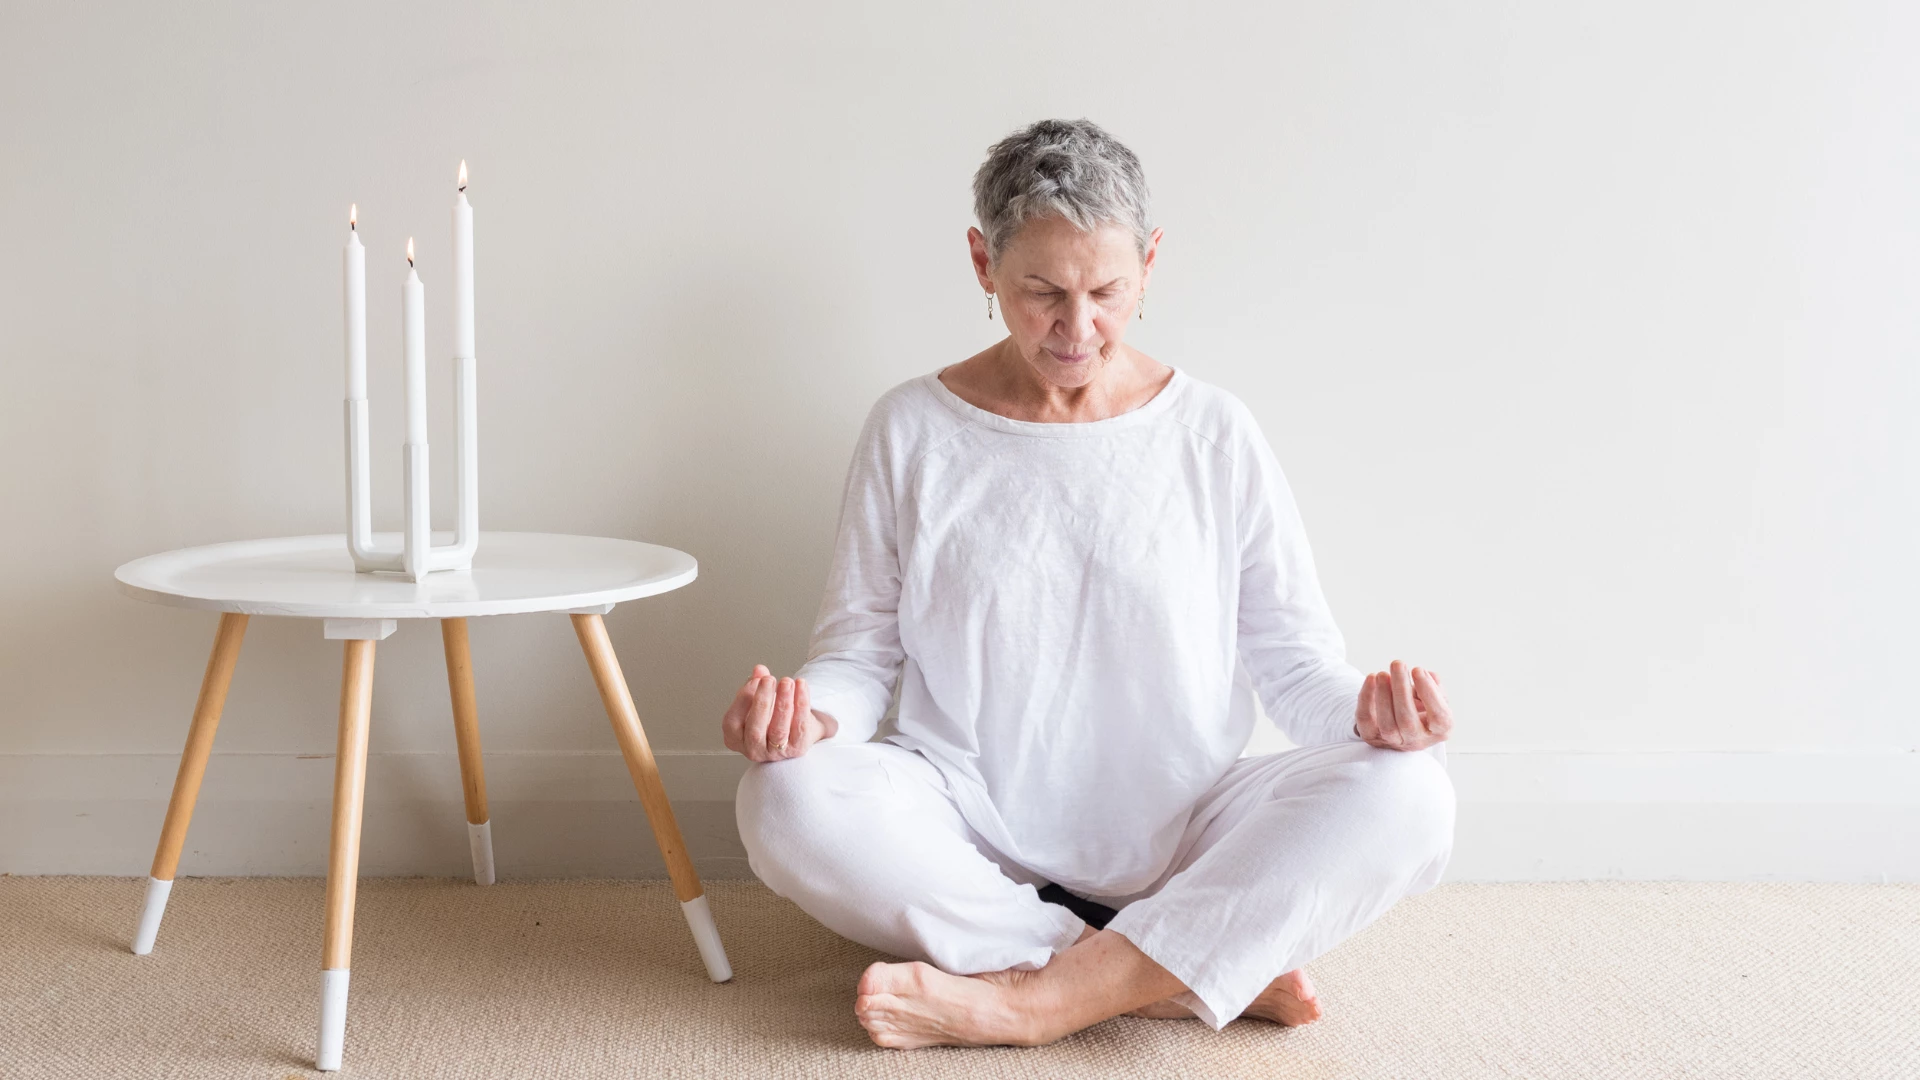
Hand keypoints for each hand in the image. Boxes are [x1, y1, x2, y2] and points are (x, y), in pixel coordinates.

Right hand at [722, 664, 838, 761]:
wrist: (795, 734)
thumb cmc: (769, 718)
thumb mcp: (757, 701)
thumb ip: (755, 685)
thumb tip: (759, 670)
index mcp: (735, 739)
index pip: (732, 722)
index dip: (743, 700)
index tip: (755, 680)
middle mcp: (753, 750)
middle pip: (755, 729)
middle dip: (762, 701)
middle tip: (769, 679)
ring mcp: (775, 753)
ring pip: (778, 730)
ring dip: (783, 703)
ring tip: (787, 682)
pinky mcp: (797, 749)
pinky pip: (800, 726)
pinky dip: (801, 704)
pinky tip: (801, 686)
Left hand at [1353, 659, 1452, 751]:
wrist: (1401, 724)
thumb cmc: (1422, 706)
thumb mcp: (1436, 696)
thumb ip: (1434, 686)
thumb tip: (1427, 675)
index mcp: (1440, 730)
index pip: (1439, 716)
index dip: (1429, 692)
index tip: (1417, 670)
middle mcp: (1417, 740)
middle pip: (1407, 720)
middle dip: (1401, 689)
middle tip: (1398, 664)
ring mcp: (1393, 742)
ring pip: (1386, 724)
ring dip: (1383, 695)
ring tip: (1383, 673)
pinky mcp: (1372, 737)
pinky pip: (1366, 719)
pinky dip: (1366, 698)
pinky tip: (1371, 678)